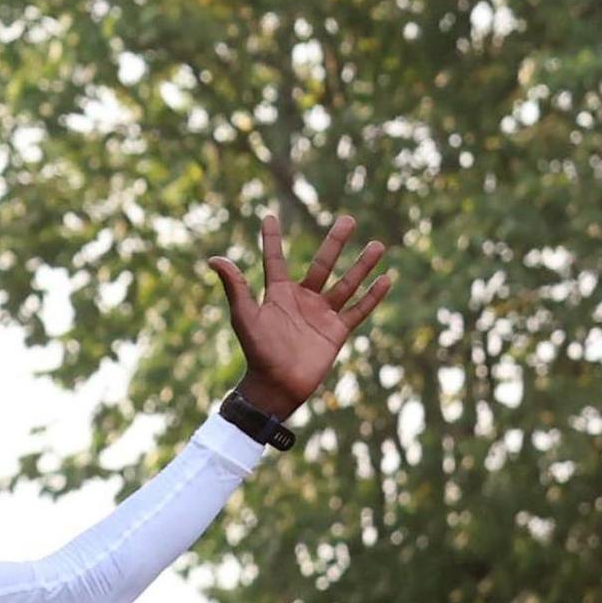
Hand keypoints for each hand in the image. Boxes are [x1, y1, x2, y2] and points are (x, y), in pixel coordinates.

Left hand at [206, 213, 391, 418]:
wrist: (277, 385)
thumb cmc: (258, 351)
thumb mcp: (245, 316)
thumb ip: (235, 287)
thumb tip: (214, 259)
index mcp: (278, 293)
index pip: (274, 260)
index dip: (271, 240)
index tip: (269, 217)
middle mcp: (302, 299)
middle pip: (322, 264)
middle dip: (335, 242)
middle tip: (348, 219)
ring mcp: (322, 314)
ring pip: (347, 284)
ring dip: (362, 265)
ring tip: (378, 244)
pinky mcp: (337, 331)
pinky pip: (359, 310)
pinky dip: (373, 296)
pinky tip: (387, 278)